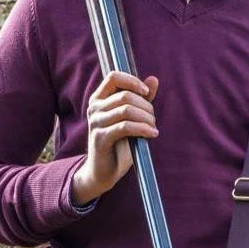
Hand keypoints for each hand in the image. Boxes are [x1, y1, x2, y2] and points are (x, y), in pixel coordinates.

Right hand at [72, 70, 159, 201]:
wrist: (103, 171)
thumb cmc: (119, 143)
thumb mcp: (132, 118)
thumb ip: (141, 99)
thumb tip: (154, 79)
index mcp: (99, 99)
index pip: (114, 77)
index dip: (132, 81)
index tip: (146, 92)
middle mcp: (94, 108)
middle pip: (125, 95)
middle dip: (146, 107)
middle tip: (153, 120)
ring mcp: (95, 122)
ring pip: (126, 110)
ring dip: (146, 118)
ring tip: (153, 128)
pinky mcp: (100, 138)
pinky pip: (125, 127)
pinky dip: (142, 129)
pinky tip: (152, 134)